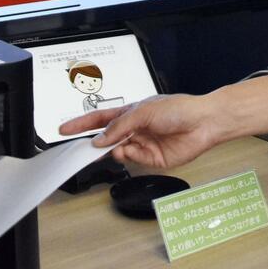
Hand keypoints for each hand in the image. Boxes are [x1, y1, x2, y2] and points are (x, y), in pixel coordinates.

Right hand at [57, 94, 224, 168]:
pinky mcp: (151, 158)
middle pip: (107, 137)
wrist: (203, 123)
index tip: (64, 129)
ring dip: (112, 150)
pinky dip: (126, 156)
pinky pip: (131, 159)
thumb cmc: (179, 108)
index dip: (82, 123)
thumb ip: (120, 126)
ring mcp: (142, 143)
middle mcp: (135, 128)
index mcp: (131, 112)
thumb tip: (100, 139)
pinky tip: (128, 151)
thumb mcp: (144, 111)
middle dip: (94, 142)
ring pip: (117, 150)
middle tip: (81, 148)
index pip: (100, 118)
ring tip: (113, 146)